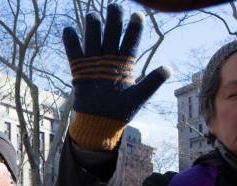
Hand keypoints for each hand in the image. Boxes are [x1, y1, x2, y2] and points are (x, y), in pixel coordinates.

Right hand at [62, 4, 170, 149]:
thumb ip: (151, 82)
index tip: (137, 15)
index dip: (134, 28)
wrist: (100, 123)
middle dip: (114, 19)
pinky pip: (75, 53)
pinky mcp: (80, 71)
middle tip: (114, 6)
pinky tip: (69, 30)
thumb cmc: (120, 112)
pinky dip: (71, 42)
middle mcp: (110, 59)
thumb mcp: (138, 97)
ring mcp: (95, 63)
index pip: (131, 41)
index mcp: (126, 64)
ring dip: (93, 26)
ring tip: (93, 15)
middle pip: (112, 34)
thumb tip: (168, 68)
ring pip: (94, 39)